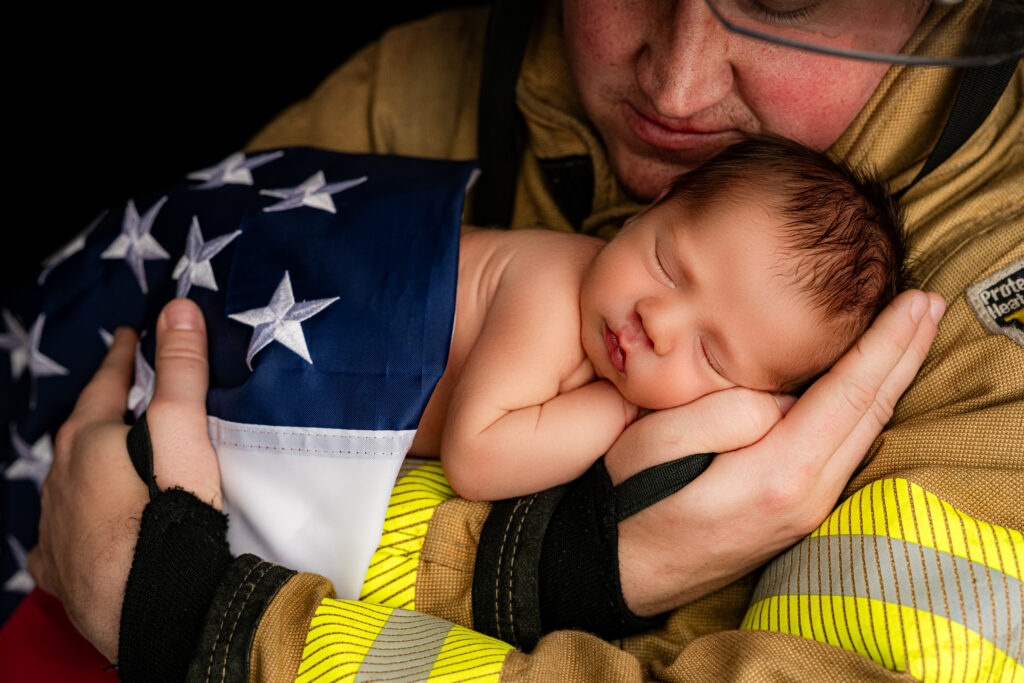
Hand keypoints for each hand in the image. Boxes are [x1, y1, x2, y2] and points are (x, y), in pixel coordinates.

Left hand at [27, 298, 217, 660]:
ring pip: (64, 482)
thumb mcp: (183, 434)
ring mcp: (54, 528)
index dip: (122, 359)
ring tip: (106, 458)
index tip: (130, 337)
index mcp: (88, 442)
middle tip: (120, 394)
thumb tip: (178, 308)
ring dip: (85, 464)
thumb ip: (180, 372)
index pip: (106, 385)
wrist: (160, 609)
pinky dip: (72, 520)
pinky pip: (59, 535)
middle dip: (99, 409)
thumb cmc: (172, 515)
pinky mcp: (58, 570)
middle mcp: (59, 480)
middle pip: (80, 432)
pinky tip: (82, 527)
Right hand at [608, 290, 944, 615]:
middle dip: (905, 354)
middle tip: (932, 305)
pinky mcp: (797, 516)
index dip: (886, 343)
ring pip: (866, 435)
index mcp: (776, 472)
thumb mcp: (660, 440)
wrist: (625, 570)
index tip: (918, 301)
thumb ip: (729, 410)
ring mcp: (807, 511)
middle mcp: (807, 496)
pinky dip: (868, 410)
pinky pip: (848, 452)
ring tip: (911, 337)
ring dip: (892, 381)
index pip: (848, 393)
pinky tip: (871, 389)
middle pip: (872, 414)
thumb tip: (782, 398)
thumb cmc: (632, 498)